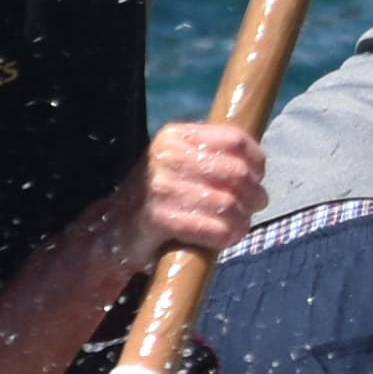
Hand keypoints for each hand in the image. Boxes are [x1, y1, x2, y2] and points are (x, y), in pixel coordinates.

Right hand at [135, 118, 268, 254]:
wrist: (113, 228)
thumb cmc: (160, 196)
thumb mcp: (181, 163)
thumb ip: (213, 156)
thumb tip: (257, 165)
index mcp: (176, 135)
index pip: (234, 139)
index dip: (256, 160)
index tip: (258, 177)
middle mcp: (166, 156)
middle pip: (236, 172)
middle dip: (254, 194)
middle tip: (254, 206)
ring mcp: (160, 186)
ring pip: (228, 203)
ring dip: (242, 219)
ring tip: (240, 225)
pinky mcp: (158, 218)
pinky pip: (212, 228)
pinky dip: (226, 236)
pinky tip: (226, 238)